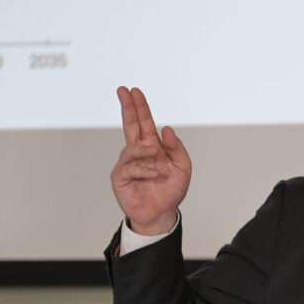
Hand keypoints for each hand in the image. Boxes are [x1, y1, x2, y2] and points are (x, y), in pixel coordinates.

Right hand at [111, 86, 190, 234]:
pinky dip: (144, 170)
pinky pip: (130, 167)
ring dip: (145, 152)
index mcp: (153, 146)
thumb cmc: (171, 190)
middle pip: (130, 125)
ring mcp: (128, 163)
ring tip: (157, 159)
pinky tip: (153, 175)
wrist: (162, 213)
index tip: (134, 91)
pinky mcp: (120, 176)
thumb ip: (176, 148)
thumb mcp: (182, 168)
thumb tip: (166, 129)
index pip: (144, 123)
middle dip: (128, 107)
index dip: (140, 107)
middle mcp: (139, 152)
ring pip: (132, 148)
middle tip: (124, 90)